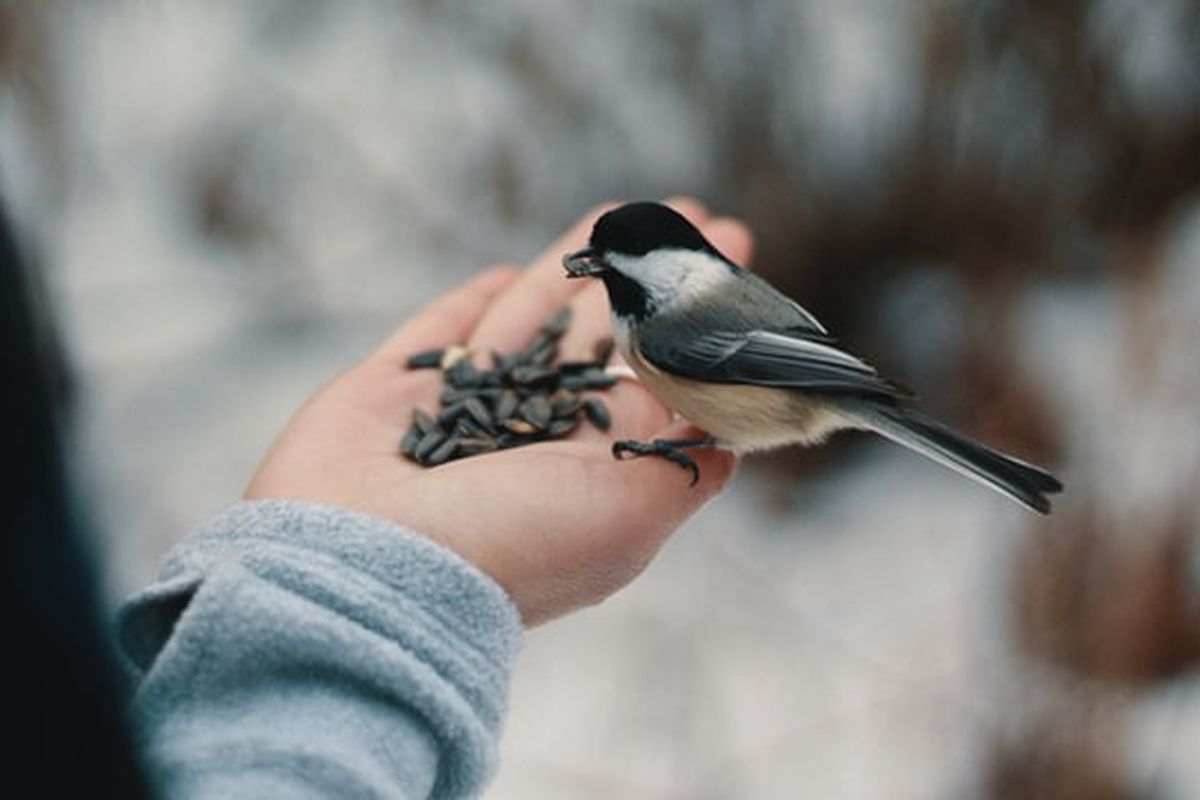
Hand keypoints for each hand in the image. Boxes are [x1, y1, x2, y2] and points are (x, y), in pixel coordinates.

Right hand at [245, 198, 754, 623]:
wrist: (365, 569)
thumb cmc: (508, 543)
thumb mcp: (628, 514)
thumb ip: (683, 464)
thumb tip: (727, 434)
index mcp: (588, 469)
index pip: (656, 377)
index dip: (693, 322)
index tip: (734, 264)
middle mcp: (527, 441)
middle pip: (599, 339)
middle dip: (645, 280)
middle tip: (691, 220)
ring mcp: (455, 415)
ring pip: (524, 322)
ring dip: (571, 268)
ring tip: (618, 213)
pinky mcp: (386, 394)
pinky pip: (436, 336)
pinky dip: (466, 306)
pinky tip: (501, 273)